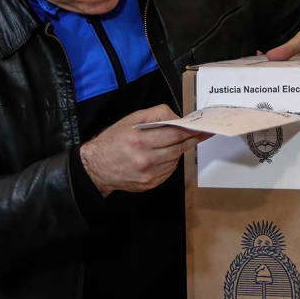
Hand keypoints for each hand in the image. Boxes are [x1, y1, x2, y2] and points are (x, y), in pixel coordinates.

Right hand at [79, 104, 208, 196]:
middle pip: (178, 148)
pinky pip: (169, 171)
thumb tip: (177, 118)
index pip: (174, 134)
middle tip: (201, 134)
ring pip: (175, 160)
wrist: (96, 167)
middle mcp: (145, 158)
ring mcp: (148, 173)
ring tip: (178, 142)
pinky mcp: (150, 183)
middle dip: (191, 140)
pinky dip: (171, 162)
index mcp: (140, 139)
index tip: (202, 128)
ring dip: (179, 150)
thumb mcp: (131, 119)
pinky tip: (164, 155)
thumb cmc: (113, 141)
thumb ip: (156, 114)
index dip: (191, 130)